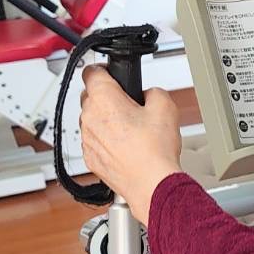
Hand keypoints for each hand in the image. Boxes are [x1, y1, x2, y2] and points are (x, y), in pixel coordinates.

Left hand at [79, 64, 181, 226]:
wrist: (151, 183)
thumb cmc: (155, 150)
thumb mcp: (166, 106)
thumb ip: (153, 91)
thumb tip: (147, 95)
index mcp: (104, 99)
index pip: (91, 72)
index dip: (103, 70)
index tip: (111, 74)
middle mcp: (89, 117)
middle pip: (90, 97)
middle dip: (108, 98)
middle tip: (130, 106)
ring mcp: (87, 139)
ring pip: (92, 120)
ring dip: (107, 121)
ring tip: (132, 131)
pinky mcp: (90, 157)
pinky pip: (95, 141)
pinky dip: (106, 141)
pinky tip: (127, 147)